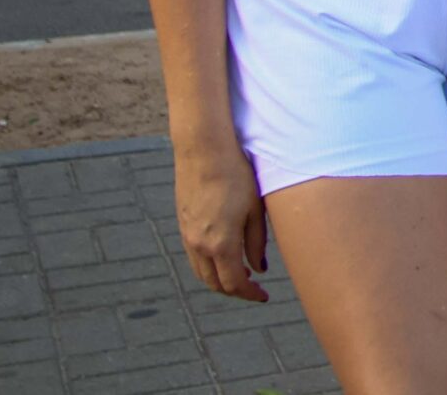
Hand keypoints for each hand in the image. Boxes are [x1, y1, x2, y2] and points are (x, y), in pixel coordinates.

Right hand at [172, 134, 268, 301]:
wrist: (203, 151)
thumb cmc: (236, 176)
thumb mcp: (255, 210)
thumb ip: (257, 242)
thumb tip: (259, 268)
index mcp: (221, 244)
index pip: (234, 283)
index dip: (249, 294)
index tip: (263, 296)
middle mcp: (199, 245)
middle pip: (215, 283)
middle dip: (235, 291)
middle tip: (254, 288)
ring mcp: (187, 235)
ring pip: (202, 272)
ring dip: (220, 279)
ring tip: (242, 274)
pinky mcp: (183, 224)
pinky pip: (194, 257)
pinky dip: (209, 265)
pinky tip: (224, 256)